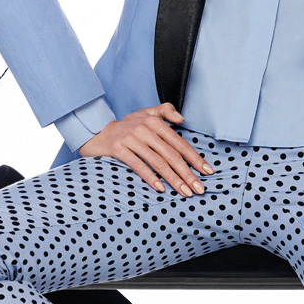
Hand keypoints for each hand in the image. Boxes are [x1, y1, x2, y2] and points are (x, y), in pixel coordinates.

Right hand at [78, 102, 213, 196]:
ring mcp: (131, 139)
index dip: (195, 158)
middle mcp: (144, 129)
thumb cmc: (126, 126)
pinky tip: (161, 189)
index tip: (207, 172)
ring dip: (173, 179)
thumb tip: (182, 118)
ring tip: (185, 192)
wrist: (96, 131)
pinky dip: (150, 178)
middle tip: (199, 188)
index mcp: (155, 122)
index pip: (179, 143)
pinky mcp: (118, 149)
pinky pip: (138, 165)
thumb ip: (165, 111)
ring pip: (158, 162)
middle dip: (188, 173)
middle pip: (171, 155)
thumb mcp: (145, 114)